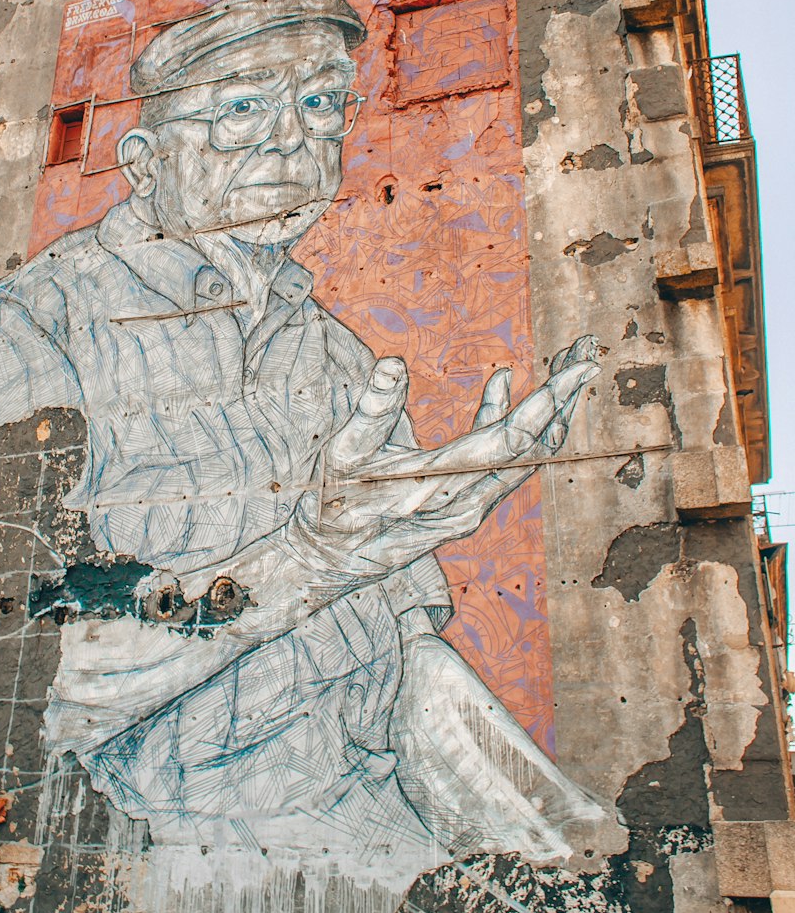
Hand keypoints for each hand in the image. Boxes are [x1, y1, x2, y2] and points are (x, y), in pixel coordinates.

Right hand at [289, 335, 599, 572]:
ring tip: (563, 361)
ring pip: (526, 456)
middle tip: (586, 349)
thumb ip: (372, 410)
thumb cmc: (331, 509)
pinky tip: (500, 382)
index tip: (583, 366)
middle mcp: (471, 500)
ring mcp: (471, 505)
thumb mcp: (343, 454)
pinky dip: (505, 421)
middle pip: (537, 446)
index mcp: (446, 485)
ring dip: (548, 409)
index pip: (515, 440)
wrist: (326, 563)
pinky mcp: (463, 503)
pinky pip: (500, 462)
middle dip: (565, 396)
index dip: (551, 400)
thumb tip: (394, 362)